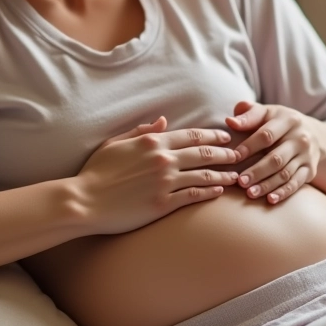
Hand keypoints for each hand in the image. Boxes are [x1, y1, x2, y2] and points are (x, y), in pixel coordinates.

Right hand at [77, 116, 240, 233]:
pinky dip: (210, 191)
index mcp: (152, 141)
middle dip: (226, 153)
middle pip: (204, 153)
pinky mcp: (163, 203)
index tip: (225, 138)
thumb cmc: (96, 172)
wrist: (85, 201)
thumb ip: (141, 131)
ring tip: (237, 176)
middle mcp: (163, 159)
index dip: (212, 136)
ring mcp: (165, 182)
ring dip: (224, 174)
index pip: (191, 135)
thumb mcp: (115, 143)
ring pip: (204, 174)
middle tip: (240, 154)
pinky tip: (220, 192)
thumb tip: (163, 122)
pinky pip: (194, 195)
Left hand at [225, 101, 321, 203]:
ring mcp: (307, 155)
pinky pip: (296, 183)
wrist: (313, 133)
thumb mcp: (266, 113)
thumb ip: (248, 114)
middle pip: (277, 158)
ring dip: (267, 185)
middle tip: (240, 181)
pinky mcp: (310, 170)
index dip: (249, 146)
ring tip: (250, 193)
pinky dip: (283, 192)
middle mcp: (301, 138)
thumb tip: (230, 121)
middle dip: (257, 171)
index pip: (267, 135)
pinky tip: (270, 199)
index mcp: (288, 120)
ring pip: (285, 173)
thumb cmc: (278, 122)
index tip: (234, 157)